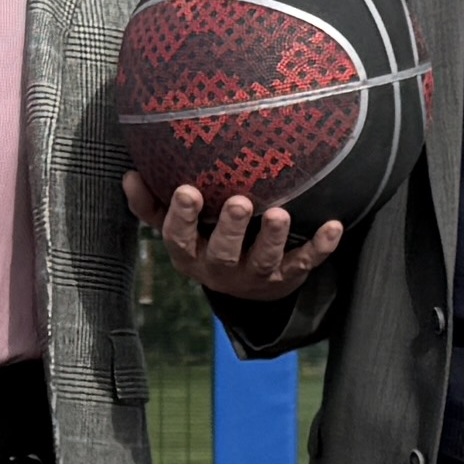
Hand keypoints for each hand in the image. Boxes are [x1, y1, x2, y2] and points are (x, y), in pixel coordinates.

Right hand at [125, 172, 347, 306]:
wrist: (246, 289)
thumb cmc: (205, 242)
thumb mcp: (176, 230)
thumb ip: (150, 205)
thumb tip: (130, 174)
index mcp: (191, 254)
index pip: (179, 238)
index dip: (182, 217)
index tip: (188, 190)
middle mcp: (221, 269)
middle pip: (224, 253)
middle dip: (231, 228)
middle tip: (240, 202)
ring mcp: (256, 275)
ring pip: (265, 261)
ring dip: (273, 239)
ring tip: (280, 215)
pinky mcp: (287, 275)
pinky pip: (305, 263)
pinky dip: (320, 247)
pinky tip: (334, 227)